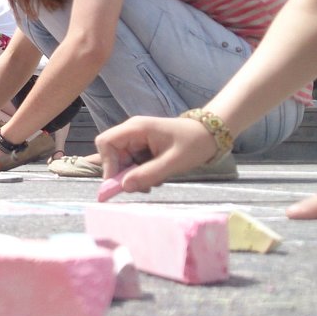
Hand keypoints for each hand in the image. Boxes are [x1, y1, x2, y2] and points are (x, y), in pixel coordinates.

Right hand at [94, 115, 218, 195]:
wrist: (211, 134)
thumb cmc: (194, 144)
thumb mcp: (173, 162)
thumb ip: (148, 174)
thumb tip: (124, 187)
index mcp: (136, 128)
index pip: (106, 142)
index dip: (107, 163)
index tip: (120, 182)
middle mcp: (131, 131)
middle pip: (112, 154)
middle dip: (123, 173)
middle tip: (141, 187)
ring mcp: (136, 138)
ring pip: (121, 160)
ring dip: (133, 175)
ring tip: (153, 182)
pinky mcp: (142, 146)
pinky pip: (132, 161)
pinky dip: (140, 172)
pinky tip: (156, 176)